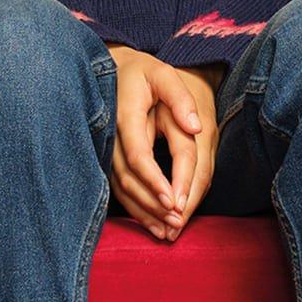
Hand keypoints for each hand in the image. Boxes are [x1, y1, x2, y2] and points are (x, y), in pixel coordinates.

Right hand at [105, 45, 220, 242]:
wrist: (110, 70)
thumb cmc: (143, 73)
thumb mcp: (163, 74)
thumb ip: (180, 98)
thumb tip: (195, 127)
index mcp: (125, 115)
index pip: (138, 155)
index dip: (154, 180)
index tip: (173, 202)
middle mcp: (110, 136)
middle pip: (128, 179)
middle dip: (153, 204)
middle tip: (177, 224)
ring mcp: (105, 150)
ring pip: (120, 188)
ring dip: (144, 212)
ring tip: (168, 231)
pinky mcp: (107, 159)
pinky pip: (118, 188)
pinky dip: (135, 208)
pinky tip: (152, 223)